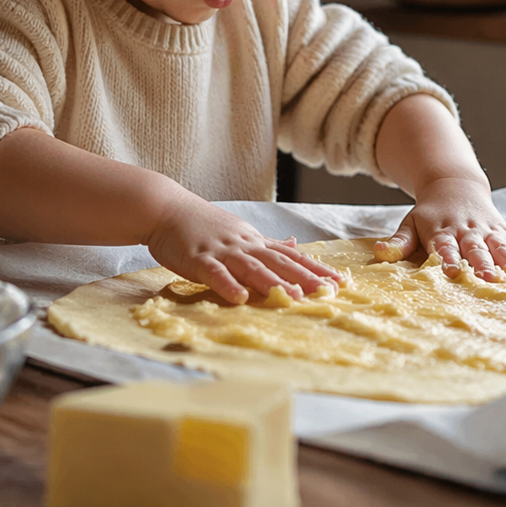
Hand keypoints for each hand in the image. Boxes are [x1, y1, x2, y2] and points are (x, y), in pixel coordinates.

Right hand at [146, 194, 343, 303]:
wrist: (166, 208)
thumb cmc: (202, 224)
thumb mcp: (240, 231)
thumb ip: (267, 243)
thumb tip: (296, 245)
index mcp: (254, 241)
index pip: (291, 256)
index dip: (315, 268)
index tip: (338, 281)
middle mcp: (243, 245)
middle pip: (278, 262)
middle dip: (304, 278)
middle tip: (328, 292)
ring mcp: (221, 251)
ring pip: (251, 268)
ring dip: (274, 283)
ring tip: (295, 298)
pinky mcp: (198, 259)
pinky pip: (215, 274)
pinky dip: (228, 285)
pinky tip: (239, 298)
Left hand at [375, 176, 505, 281]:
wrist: (454, 185)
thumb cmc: (429, 214)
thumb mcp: (410, 223)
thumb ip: (398, 242)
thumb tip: (378, 253)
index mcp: (442, 231)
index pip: (445, 247)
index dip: (449, 259)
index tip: (454, 272)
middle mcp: (466, 231)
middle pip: (475, 249)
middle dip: (482, 264)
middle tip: (488, 279)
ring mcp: (487, 231)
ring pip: (499, 247)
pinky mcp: (502, 231)